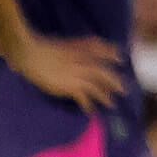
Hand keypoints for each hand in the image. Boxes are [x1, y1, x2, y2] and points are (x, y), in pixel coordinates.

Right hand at [6, 33, 125, 110]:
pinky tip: (91, 112)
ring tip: (112, 104)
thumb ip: (76, 46)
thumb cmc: (43, 48)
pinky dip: (89, 105)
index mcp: (82, 47)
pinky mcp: (71, 86)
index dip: (112, 53)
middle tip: (123, 90)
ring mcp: (79, 74)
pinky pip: (85, 98)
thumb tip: (78, 51)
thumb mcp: (64, 43)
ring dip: (106, 96)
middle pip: (104, 72)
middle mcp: (85, 60)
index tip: (120, 58)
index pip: (102, 49)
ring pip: (98, 86)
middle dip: (115, 81)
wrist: (32, 54)